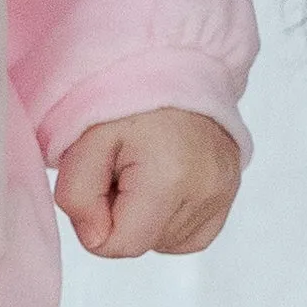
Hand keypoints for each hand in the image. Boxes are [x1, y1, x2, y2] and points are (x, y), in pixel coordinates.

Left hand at [53, 105, 241, 258]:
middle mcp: (206, 191)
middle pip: (143, 244)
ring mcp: (224, 192)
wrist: (174, 61)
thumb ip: (76, 197)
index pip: (120, 246)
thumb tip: (96, 239)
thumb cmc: (126, 97)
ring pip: (165, 242)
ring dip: (146, 217)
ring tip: (143, 169)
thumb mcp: (84, 141)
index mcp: (169, 177)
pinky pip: (192, 236)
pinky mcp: (230, 191)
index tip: (98, 181)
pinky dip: (170, 219)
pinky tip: (161, 185)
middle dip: (122, 215)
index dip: (96, 221)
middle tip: (120, 167)